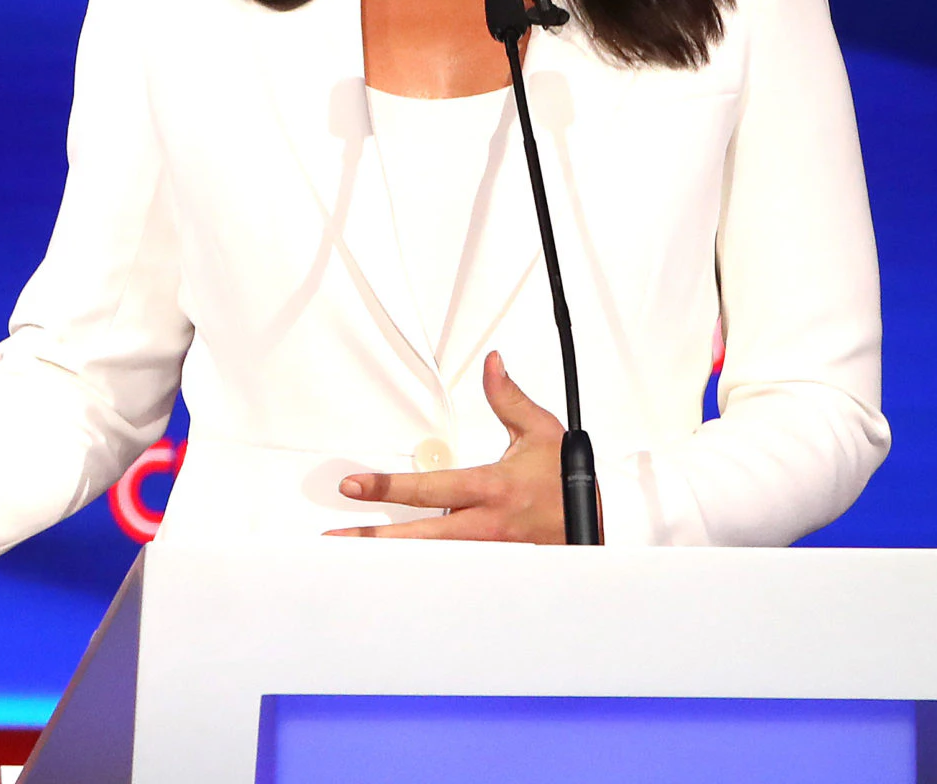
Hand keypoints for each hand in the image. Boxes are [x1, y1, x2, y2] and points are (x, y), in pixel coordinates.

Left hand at [326, 351, 595, 543]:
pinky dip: (423, 570)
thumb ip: (508, 398)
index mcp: (492, 488)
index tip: (354, 485)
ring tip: (354, 557)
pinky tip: (396, 570)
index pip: (429, 488)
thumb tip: (492, 365)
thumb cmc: (568, 479)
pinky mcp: (495, 566)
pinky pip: (453, 568)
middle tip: (337, 537)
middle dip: (375, 538)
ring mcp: (489, 551)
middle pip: (420, 535)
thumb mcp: (541, 431)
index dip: (387, 487)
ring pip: (432, 558)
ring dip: (392, 559)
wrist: (599, 520)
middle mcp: (486, 524)